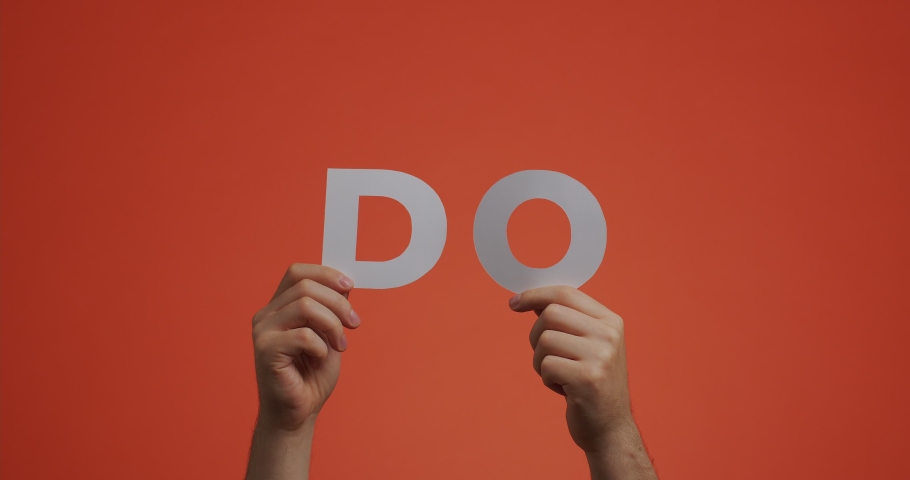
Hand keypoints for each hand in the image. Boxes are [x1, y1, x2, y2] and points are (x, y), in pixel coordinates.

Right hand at [251, 264, 360, 432]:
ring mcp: (263, 331)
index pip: (297, 272)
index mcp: (279, 306)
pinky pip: (303, 335)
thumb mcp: (328, 334)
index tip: (350, 286)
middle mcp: (267, 315)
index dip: (326, 274)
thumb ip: (331, 308)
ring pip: (305, 306)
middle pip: (305, 286)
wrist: (298, 412)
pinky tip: (320, 359)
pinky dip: (321, 346)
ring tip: (340, 344)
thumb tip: (344, 284)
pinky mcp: (265, 350)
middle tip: (353, 324)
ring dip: (332, 324)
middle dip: (338, 303)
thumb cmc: (311, 375)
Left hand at [510, 285, 631, 454]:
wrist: (610, 428)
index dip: (536, 295)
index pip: (566, 293)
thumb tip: (532, 300)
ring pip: (545, 340)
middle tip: (546, 356)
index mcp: (610, 321)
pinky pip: (546, 366)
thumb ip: (566, 321)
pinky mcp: (588, 379)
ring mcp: (601, 356)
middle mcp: (609, 334)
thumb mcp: (587, 345)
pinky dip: (546, 379)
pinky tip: (564, 389)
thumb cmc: (592, 384)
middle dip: (536, 335)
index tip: (514, 302)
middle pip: (550, 314)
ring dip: (541, 361)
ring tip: (559, 375)